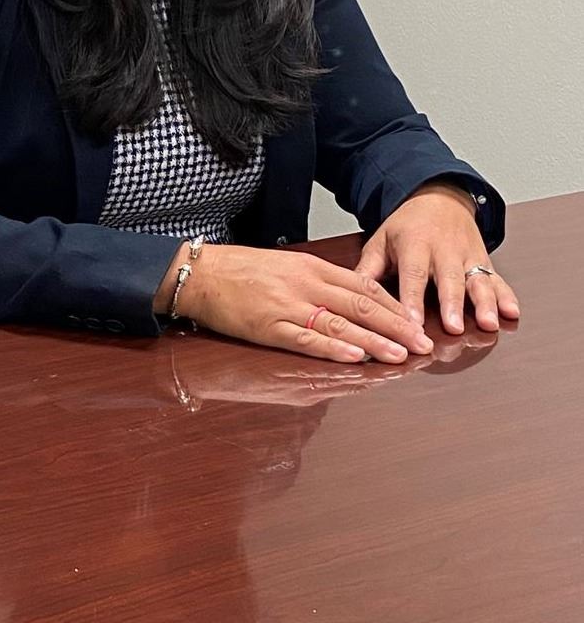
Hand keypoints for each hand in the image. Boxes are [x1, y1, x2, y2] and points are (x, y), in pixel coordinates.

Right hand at [164, 243, 435, 363]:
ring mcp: (286, 306)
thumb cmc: (239, 272)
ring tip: (401, 356)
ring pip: (340, 323)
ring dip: (374, 341)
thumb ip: (316, 281)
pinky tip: (354, 356)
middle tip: (423, 344)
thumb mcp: (284, 266)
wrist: (199, 274)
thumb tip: (350, 302)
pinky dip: (332, 348)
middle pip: (360, 305)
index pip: (363, 286)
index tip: (417, 322)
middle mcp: (305, 284)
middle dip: (396, 327)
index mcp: (311, 267)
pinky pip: (306, 338)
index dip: (394, 306)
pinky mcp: (267, 327)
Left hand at [355, 183, 519, 334]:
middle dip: (452, 305)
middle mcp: (445, 250)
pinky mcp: (484, 260)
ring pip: (478, 280)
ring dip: (485, 303)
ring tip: (488, 324)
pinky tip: (512, 312)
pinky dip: (506, 296)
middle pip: (449, 279)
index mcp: (415, 244)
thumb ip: (368, 269)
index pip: (413, 275)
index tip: (411, 324)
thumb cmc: (406, 226)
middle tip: (453, 328)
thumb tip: (349, 297)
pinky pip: (497, 279)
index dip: (412, 300)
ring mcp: (468, 255)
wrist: (439, 198)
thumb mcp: (380, 241)